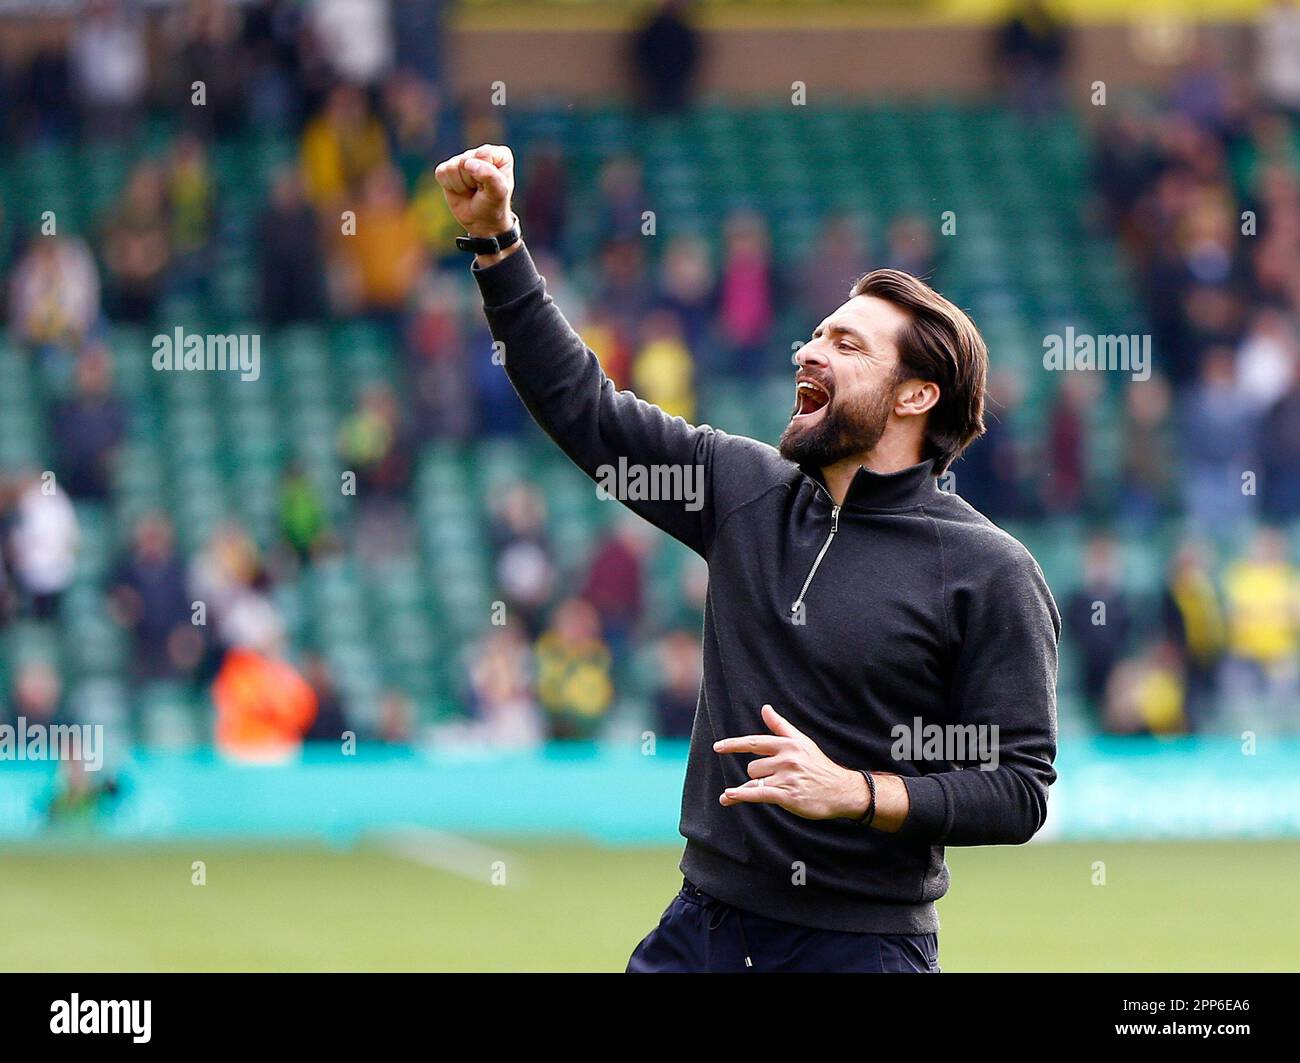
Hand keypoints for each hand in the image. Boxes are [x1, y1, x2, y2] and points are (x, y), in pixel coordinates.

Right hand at [434, 143, 514, 237]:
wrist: (482, 223)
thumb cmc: (493, 205)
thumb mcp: (498, 193)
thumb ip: (489, 175)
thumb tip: (468, 163)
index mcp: (499, 155)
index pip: (484, 154)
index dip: (485, 173)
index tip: (490, 186)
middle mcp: (480, 153)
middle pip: (466, 160)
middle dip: (471, 180)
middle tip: (479, 190)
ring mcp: (462, 160)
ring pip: (452, 167)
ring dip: (461, 185)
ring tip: (471, 191)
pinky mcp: (447, 169)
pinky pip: (441, 172)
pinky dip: (450, 186)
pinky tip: (460, 190)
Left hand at [713, 704, 869, 820]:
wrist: (842, 791)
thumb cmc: (819, 766)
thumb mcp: (802, 742)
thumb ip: (780, 726)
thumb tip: (765, 708)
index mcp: (788, 744)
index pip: (755, 742)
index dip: (734, 744)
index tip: (718, 747)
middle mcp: (786, 759)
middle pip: (754, 766)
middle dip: (758, 774)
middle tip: (778, 780)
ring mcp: (787, 777)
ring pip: (755, 780)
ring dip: (754, 788)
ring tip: (772, 791)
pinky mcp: (788, 795)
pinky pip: (758, 793)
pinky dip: (741, 795)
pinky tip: (728, 796)